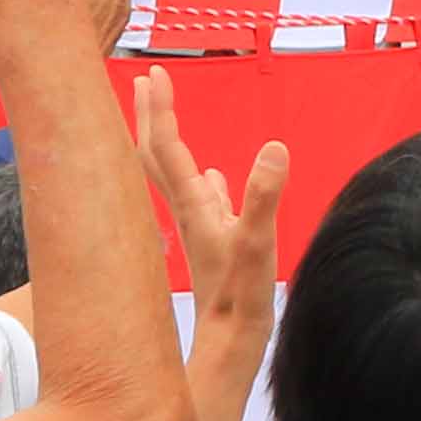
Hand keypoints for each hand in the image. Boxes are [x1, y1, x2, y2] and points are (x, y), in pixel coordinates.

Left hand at [136, 72, 287, 336]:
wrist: (228, 348)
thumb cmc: (239, 301)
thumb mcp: (257, 245)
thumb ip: (263, 198)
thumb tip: (275, 148)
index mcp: (193, 206)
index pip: (167, 147)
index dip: (161, 108)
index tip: (155, 72)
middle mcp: (187, 212)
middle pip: (156, 156)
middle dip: (148, 116)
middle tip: (145, 80)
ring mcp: (198, 228)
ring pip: (174, 176)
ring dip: (167, 142)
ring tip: (163, 118)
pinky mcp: (212, 244)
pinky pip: (201, 201)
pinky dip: (201, 179)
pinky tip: (213, 178)